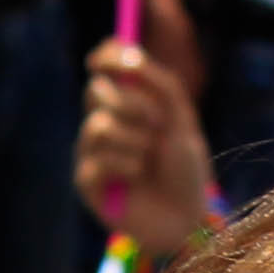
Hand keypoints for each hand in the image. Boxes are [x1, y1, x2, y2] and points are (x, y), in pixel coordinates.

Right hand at [78, 38, 212, 268]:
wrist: (187, 217)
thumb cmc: (185, 170)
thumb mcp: (182, 120)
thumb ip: (161, 84)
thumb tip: (132, 58)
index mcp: (126, 102)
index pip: (105, 65)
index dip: (107, 55)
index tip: (118, 58)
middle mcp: (104, 122)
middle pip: (96, 91)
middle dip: (130, 104)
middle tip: (157, 122)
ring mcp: (91, 151)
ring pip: (97, 125)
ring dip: (133, 139)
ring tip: (149, 158)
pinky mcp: (86, 180)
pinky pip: (96, 159)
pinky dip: (125, 164)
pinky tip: (138, 178)